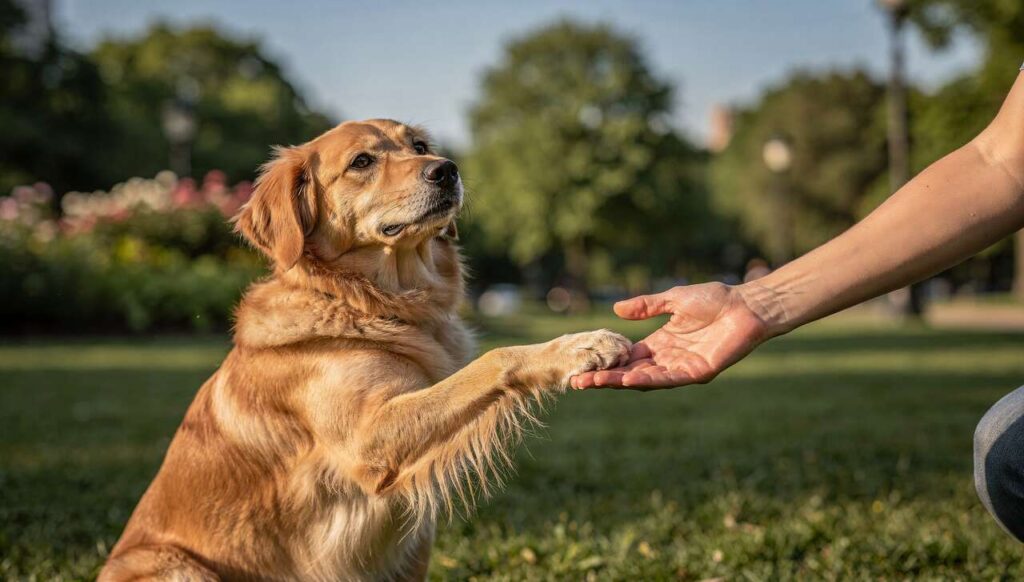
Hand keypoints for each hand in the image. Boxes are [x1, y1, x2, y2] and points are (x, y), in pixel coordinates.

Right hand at [570, 283, 776, 389]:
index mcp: (661, 342)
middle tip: (578, 381)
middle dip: (604, 378)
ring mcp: (682, 368)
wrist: (747, 305)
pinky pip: (668, 379)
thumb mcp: (673, 299)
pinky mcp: (697, 373)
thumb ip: (646, 306)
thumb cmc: (715, 299)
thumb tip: (616, 311)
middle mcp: (668, 358)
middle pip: (631, 372)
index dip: (607, 362)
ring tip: (594, 383)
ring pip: (645, 379)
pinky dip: (647, 380)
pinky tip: (628, 379)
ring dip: (619, 382)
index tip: (583, 364)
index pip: (628, 357)